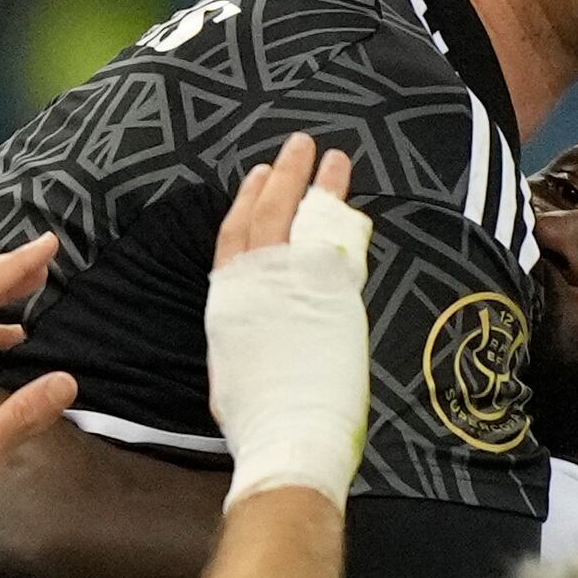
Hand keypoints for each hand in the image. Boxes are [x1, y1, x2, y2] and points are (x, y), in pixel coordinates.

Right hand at [207, 134, 371, 507]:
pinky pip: (337, 243)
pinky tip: (350, 197)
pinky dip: (342, 214)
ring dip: (315, 181)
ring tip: (329, 156)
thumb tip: (258, 326)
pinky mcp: (331, 292)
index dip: (246, 202)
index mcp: (227, 298)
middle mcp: (255, 280)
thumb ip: (244, 330)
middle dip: (283, 175)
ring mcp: (294, 281)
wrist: (288, 430)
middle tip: (297, 146)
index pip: (233, 235)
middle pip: (267, 212)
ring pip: (303, 217)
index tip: (258, 176)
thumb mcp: (234, 361)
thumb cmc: (257, 415)